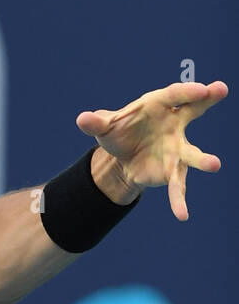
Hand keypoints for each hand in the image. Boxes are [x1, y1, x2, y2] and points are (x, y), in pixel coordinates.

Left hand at [76, 81, 226, 220]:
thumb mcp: (104, 127)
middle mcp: (174, 124)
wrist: (121, 157)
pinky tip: (182, 214)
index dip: (187, 90)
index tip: (203, 89)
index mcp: (157, 106)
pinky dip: (178, 200)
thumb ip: (95, 123)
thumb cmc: (118, 132)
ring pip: (191, 153)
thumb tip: (83, 119)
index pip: (173, 94)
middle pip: (193, 111)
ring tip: (214, 164)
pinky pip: (177, 186)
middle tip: (221, 90)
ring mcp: (177, 148)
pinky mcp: (173, 170)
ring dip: (202, 159)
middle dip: (206, 101)